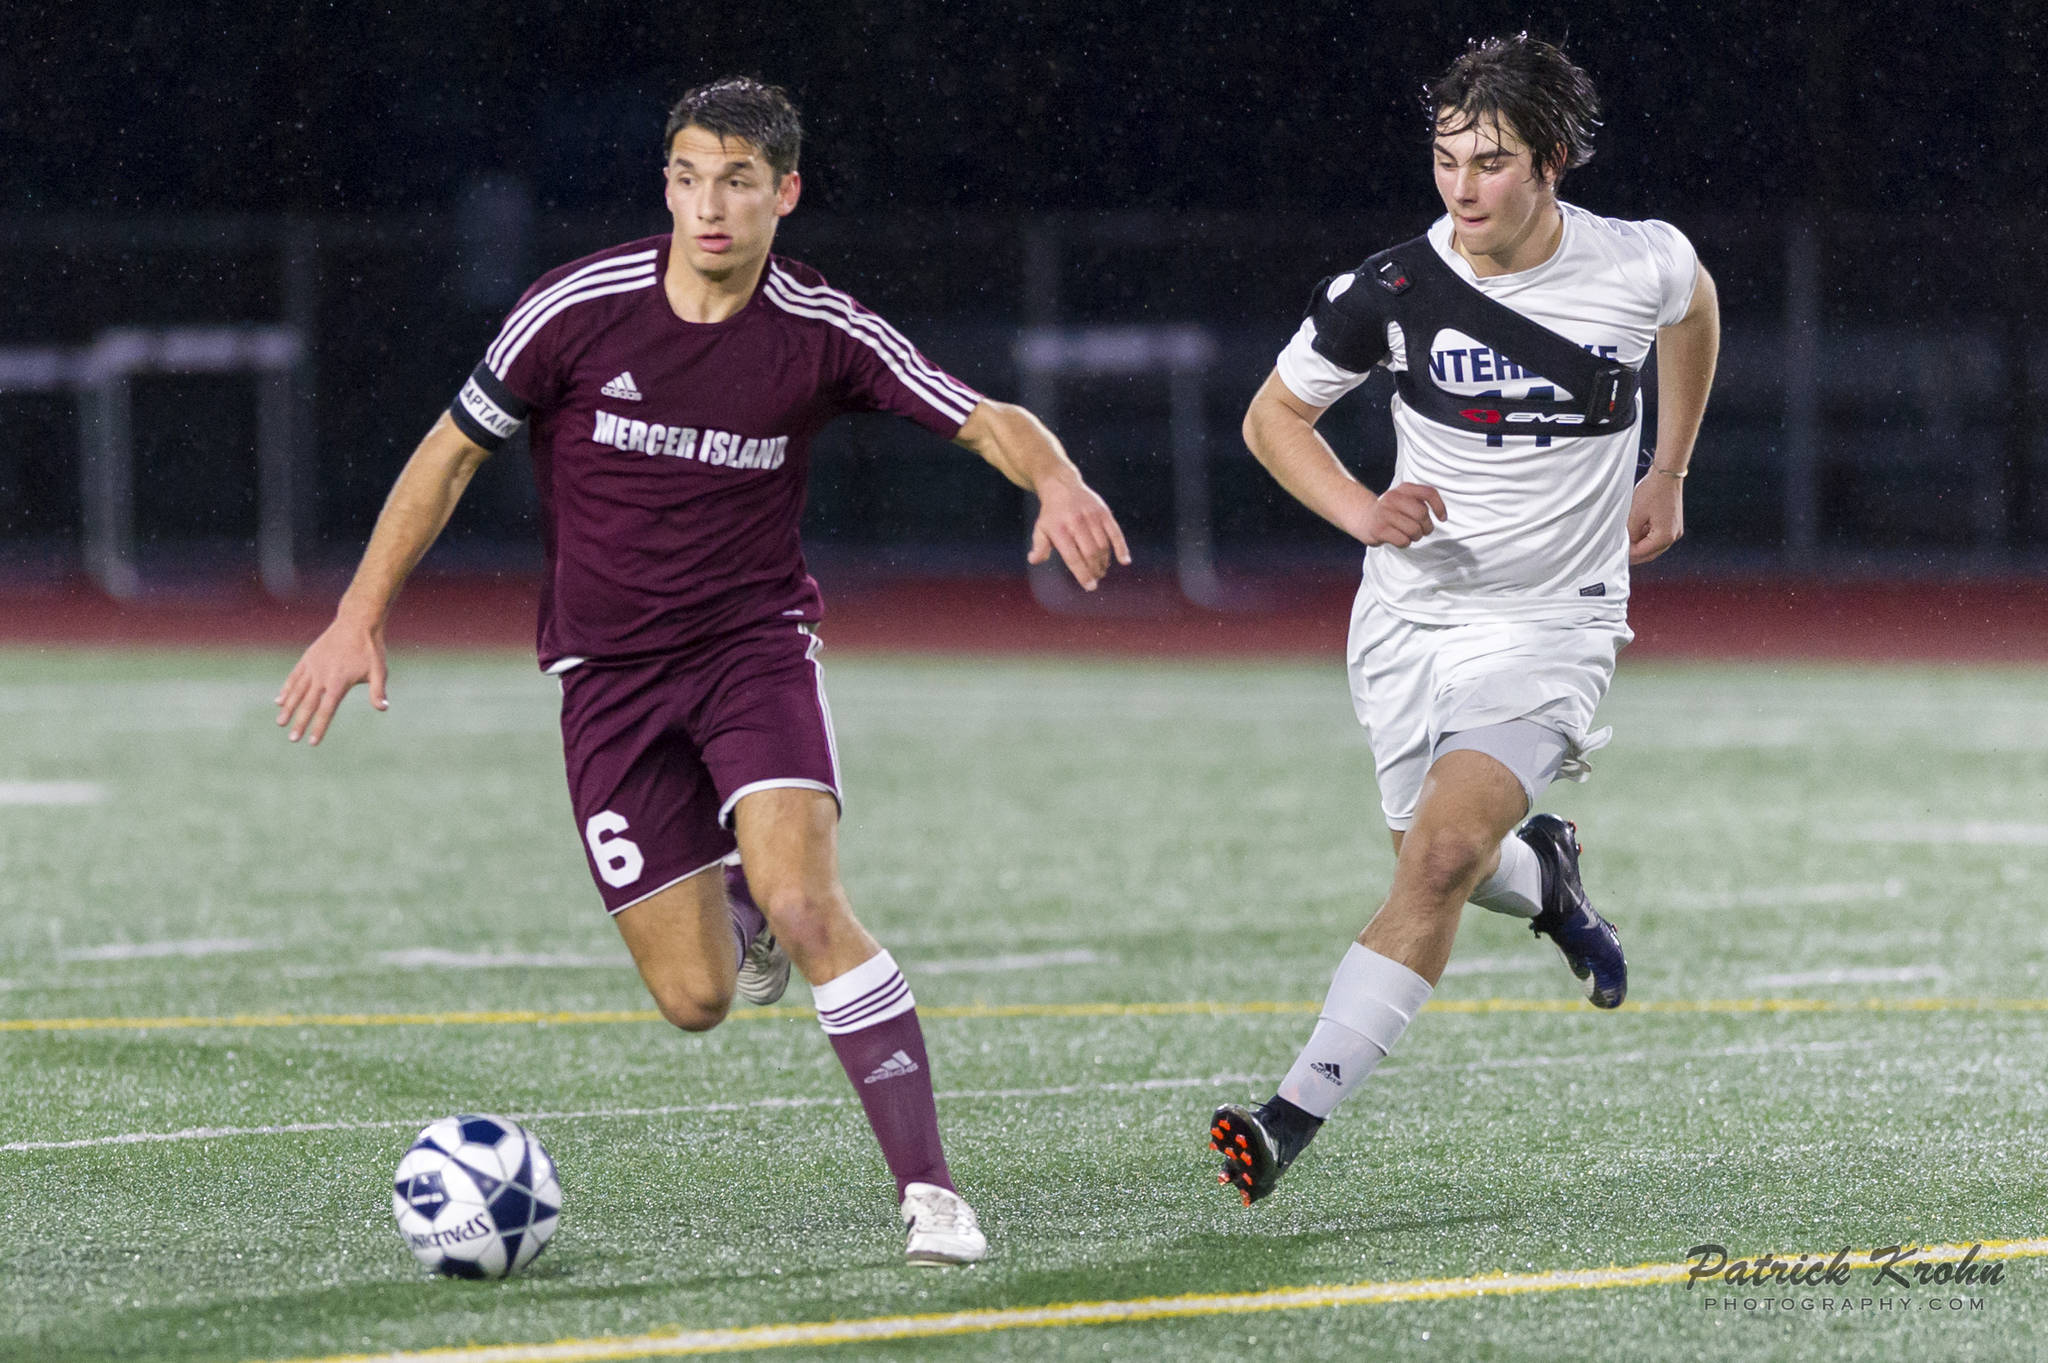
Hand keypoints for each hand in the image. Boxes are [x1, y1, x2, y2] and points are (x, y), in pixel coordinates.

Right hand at [275, 616, 387, 744]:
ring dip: (288, 708)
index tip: (312, 742)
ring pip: (297, 691)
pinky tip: (279, 700)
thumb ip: (378, 691)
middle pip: (308, 704)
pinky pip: (294, 676)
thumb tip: (383, 708)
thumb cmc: (371, 649)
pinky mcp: (308, 658)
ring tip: (280, 723)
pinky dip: (286, 689)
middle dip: (299, 722)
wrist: (357, 621)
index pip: (327, 710)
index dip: (319, 727)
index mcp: (339, 682)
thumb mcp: (379, 670)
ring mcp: (313, 666)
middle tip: (292, 739)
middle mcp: (322, 676)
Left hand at [1029, 478, 1131, 589]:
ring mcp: (1092, 517)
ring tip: (1102, 570)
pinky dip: (1121, 548)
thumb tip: (1034, 560)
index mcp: (1060, 530)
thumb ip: (1039, 546)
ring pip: (1103, 546)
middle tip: (1096, 578)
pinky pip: (1115, 533)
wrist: (1062, 486)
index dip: (1083, 574)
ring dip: (1104, 562)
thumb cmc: (1051, 514)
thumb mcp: (1040, 529)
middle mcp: (1076, 522)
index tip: (1090, 586)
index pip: (1073, 557)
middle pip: (1090, 553)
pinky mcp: (1103, 512)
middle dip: (1094, 570)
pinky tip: (1124, 561)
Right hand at [1355, 482, 1447, 547]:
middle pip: (1422, 514)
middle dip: (1427, 527)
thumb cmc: (1392, 512)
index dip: (1439, 507)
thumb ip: (1422, 502)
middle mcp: (1393, 498)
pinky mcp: (1379, 529)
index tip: (1442, 518)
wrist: (1364, 518)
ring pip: (1414, 530)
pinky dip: (1405, 543)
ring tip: (1409, 535)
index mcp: (1403, 488)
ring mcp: (1384, 513)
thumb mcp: (1405, 499)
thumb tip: (1441, 515)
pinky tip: (1399, 539)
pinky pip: (1403, 541)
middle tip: (1423, 531)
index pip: (1428, 493)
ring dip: (1416, 537)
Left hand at [1628, 471, 1684, 563]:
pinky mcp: (1673, 523)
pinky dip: (1647, 537)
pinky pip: (1658, 536)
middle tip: (1619, 554)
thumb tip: (1626, 544)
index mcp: (1665, 537)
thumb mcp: (1634, 516)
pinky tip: (1635, 533)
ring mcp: (1675, 530)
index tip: (1615, 553)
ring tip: (1625, 543)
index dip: (1628, 554)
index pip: (1643, 553)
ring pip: (1654, 546)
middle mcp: (1673, 536)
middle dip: (1635, 554)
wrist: (1666, 474)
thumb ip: (1630, 534)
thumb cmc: (1651, 492)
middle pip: (1651, 553)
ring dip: (1640, 546)